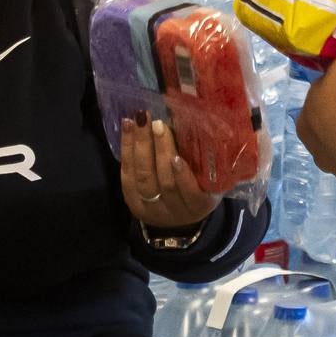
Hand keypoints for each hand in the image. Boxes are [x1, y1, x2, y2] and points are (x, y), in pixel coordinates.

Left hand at [119, 115, 220, 232]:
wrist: (179, 216)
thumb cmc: (199, 186)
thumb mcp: (209, 177)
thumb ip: (202, 158)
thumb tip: (187, 120)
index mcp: (199, 205)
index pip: (191, 193)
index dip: (183, 176)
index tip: (177, 157)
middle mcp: (174, 211)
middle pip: (164, 182)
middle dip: (160, 151)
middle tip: (157, 125)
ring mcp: (150, 209)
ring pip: (143, 177)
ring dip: (140, 146)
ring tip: (140, 121)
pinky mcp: (132, 202)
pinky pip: (127, 175)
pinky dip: (126, 149)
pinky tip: (128, 128)